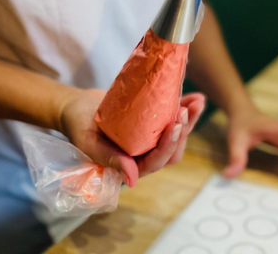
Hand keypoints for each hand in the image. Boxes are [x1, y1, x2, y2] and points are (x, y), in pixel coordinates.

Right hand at [60, 89, 204, 186]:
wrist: (79, 107)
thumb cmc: (80, 126)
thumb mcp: (89, 143)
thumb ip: (108, 159)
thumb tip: (131, 180)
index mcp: (132, 166)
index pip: (156, 162)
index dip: (168, 146)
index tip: (175, 126)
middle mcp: (145, 155)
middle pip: (172, 150)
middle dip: (183, 132)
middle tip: (186, 111)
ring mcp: (152, 139)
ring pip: (177, 135)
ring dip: (190, 120)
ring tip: (198, 102)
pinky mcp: (155, 125)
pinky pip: (174, 120)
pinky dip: (186, 108)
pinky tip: (196, 97)